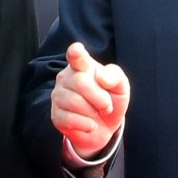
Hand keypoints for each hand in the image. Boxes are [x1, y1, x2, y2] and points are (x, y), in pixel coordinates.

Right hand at [51, 42, 129, 160]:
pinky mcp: (56, 115)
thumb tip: (100, 77)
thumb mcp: (120, 88)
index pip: (76, 56)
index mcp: (82, 65)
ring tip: (97, 114)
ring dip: (93, 112)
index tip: (77, 50)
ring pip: (75, 101)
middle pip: (80, 82)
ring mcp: (58, 96)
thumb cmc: (110, 101)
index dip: (76, 53)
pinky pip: (70, 119)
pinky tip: (91, 125)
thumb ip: (115, 77)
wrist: (104, 127)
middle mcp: (66, 77)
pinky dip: (87, 125)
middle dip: (100, 98)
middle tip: (107, 106)